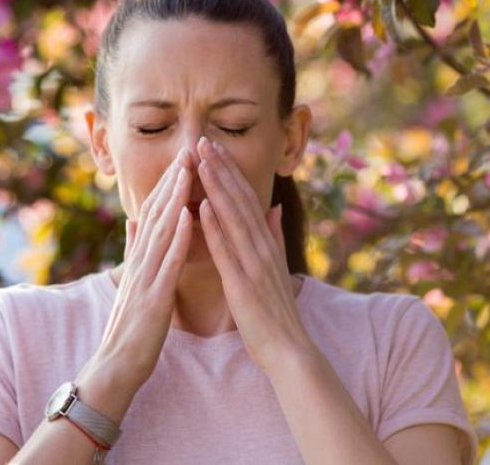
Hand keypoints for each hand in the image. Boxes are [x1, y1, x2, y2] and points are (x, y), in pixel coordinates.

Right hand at [91, 146, 194, 392]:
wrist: (116, 366)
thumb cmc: (131, 327)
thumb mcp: (133, 282)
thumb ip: (134, 250)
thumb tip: (133, 220)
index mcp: (140, 258)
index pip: (155, 213)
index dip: (168, 184)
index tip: (183, 157)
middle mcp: (140, 262)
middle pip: (157, 213)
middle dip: (172, 180)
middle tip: (187, 149)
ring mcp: (145, 278)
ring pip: (161, 230)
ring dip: (175, 197)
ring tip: (188, 169)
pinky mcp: (154, 297)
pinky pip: (167, 262)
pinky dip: (177, 236)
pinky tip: (188, 214)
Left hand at [195, 135, 312, 372]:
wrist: (288, 349)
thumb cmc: (275, 311)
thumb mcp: (276, 266)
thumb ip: (274, 235)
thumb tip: (272, 207)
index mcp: (266, 243)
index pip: (245, 199)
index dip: (229, 171)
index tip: (213, 147)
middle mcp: (262, 247)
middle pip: (239, 200)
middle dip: (220, 168)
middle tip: (202, 140)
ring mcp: (254, 263)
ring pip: (233, 217)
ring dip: (216, 187)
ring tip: (201, 161)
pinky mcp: (242, 283)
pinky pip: (227, 250)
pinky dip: (215, 227)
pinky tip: (202, 206)